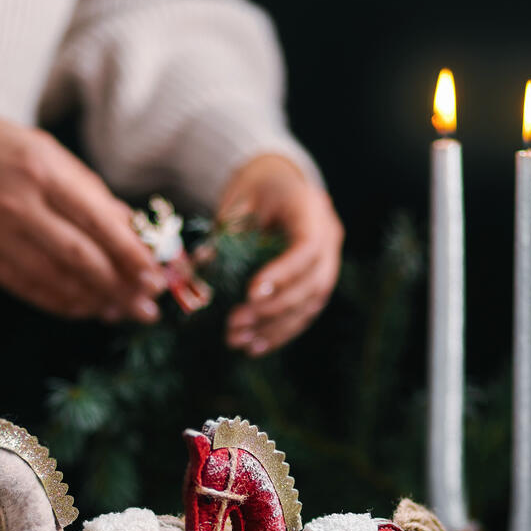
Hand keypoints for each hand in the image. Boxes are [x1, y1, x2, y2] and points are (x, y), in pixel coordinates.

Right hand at [0, 83, 164, 321]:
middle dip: (120, 287)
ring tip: (118, 312)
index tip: (156, 277)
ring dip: (92, 301)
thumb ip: (83, 187)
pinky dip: (58, 301)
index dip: (132, 256)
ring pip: (55, 278)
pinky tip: (80, 309)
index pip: (100, 221)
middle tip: (147, 308)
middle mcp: (21, 201)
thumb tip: (128, 224)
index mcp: (43, 166)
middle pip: (82, 257)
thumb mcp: (38, 147)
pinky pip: (25, 286)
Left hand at [219, 154, 343, 354]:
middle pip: (312, 284)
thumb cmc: (256, 189)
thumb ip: (225, 232)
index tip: (250, 294)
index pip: (307, 248)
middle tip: (234, 324)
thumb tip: (202, 265)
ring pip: (310, 305)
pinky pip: (304, 314)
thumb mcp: (239, 198)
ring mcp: (329, 263)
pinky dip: (279, 333)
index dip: (282, 275)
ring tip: (237, 341)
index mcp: (311, 210)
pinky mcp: (318, 284)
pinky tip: (254, 346)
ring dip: (273, 328)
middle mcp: (328, 238)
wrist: (280, 184)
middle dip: (272, 310)